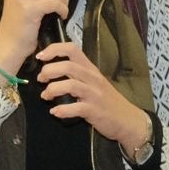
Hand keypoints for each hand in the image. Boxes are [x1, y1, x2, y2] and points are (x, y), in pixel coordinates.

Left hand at [34, 42, 149, 150]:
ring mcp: (94, 94)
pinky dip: (62, 110)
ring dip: (52, 89)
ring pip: (70, 85)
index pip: (72, 49)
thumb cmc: (107, 101)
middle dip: (49, 71)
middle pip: (68, 66)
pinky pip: (76, 108)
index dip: (54, 50)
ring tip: (45, 96)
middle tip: (41, 79)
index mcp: (90, 69)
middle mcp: (93, 78)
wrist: (128, 120)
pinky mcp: (95, 110)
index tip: (40, 57)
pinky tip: (55, 112)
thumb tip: (53, 70)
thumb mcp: (94, 82)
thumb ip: (77, 74)